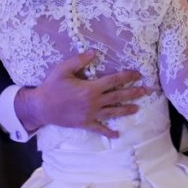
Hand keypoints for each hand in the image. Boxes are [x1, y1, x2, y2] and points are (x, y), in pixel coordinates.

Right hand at [16, 50, 149, 137]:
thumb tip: (93, 52)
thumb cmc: (52, 86)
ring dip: (126, 110)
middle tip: (146, 91)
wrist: (41, 108)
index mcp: (90, 88)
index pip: (114, 81)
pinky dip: (109, 132)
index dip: (127, 77)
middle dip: (133, 93)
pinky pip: (99, 128)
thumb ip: (79, 60)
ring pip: (113, 112)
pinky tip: (117, 135)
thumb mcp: (63, 69)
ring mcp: (90, 115)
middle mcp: (94, 102)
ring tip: (138, 108)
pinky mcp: (85, 124)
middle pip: (118, 97)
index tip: (137, 75)